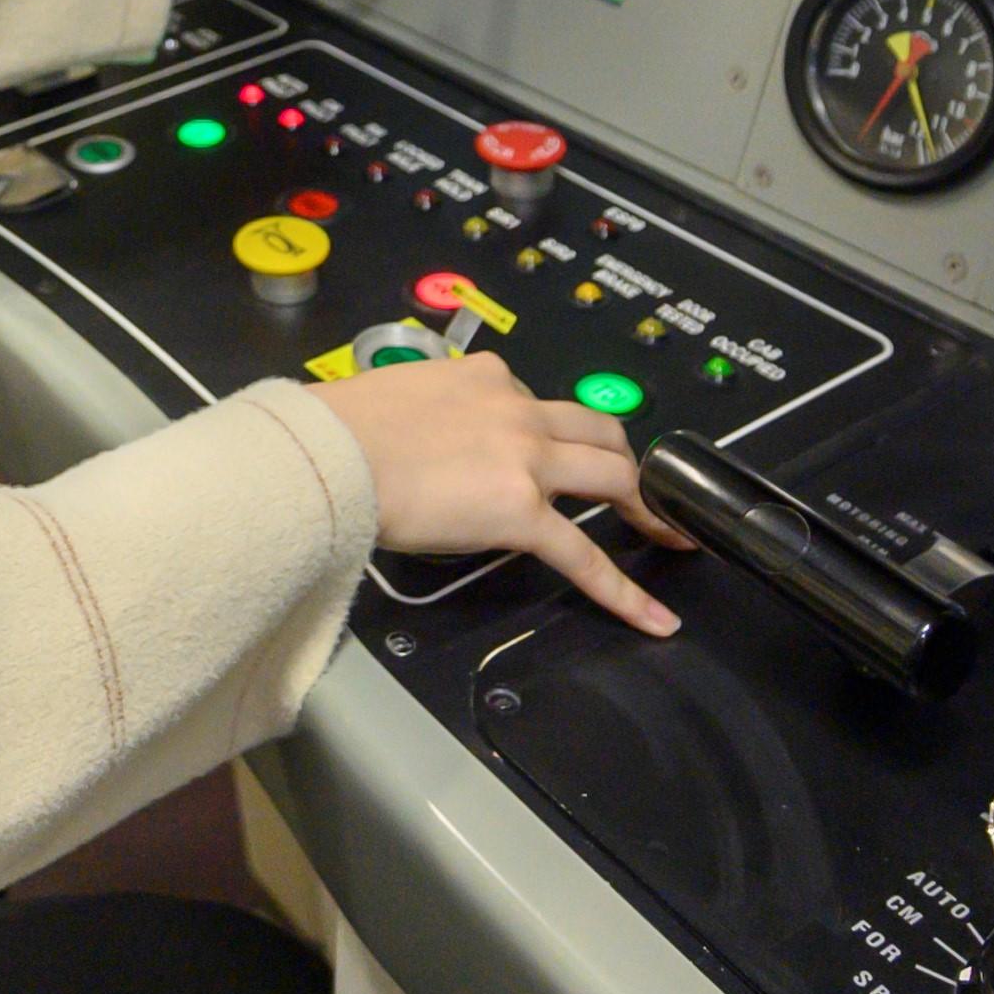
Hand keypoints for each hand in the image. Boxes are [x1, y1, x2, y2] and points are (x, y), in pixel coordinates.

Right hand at [309, 350, 692, 634]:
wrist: (330, 453)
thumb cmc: (340, 430)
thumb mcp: (399, 396)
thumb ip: (433, 411)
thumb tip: (426, 437)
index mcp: (484, 376)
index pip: (539, 401)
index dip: (554, 432)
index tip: (557, 451)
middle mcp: (516, 408)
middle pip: (599, 429)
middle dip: (624, 461)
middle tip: (635, 491)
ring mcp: (526, 458)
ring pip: (612, 475)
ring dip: (642, 505)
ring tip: (663, 534)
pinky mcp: (523, 512)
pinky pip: (586, 555)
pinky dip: (625, 590)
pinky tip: (652, 616)